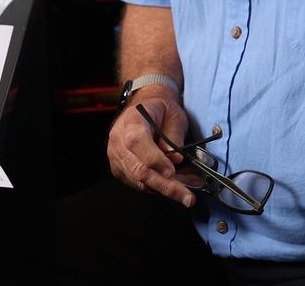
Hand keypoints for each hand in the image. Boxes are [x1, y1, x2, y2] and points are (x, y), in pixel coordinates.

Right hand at [107, 92, 194, 207]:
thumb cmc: (160, 110)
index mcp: (131, 120)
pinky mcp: (120, 170)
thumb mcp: (173, 114)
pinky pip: (139, 184)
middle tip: (187, 196)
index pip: (137, 142)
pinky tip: (176, 186)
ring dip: (165, 189)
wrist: (145, 108)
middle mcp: (118, 140)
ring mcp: (117, 157)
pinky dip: (158, 188)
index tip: (172, 171)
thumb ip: (174, 135)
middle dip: (165, 185)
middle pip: (138, 168)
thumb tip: (175, 158)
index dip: (154, 159)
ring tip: (187, 192)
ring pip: (139, 181)